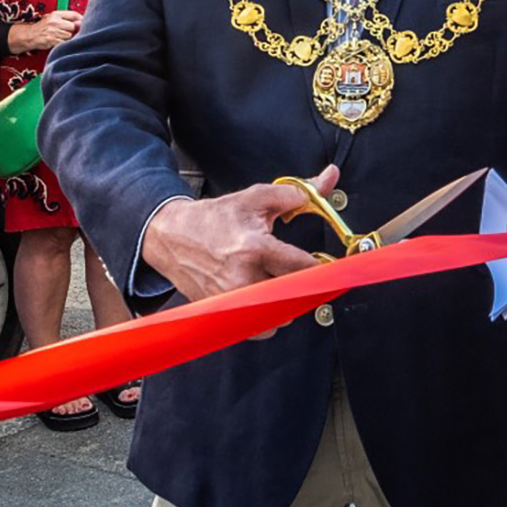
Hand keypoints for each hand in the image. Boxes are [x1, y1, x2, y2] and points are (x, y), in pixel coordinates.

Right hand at [10, 9, 82, 52]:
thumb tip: (82, 21)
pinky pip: (64, 42)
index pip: (73, 14)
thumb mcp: (52, 18)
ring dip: (67, 38)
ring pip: (69, 35)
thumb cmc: (43, 27)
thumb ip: (66, 19)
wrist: (30, 35)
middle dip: (71, 30)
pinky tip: (57, 41)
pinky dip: (62, 43)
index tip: (83, 22)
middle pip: (73, 26)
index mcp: (55, 14)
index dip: (80, 19)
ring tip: (59, 37)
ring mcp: (53, 31)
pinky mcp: (52, 40)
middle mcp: (54, 22)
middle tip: (66, 31)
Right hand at [142, 165, 338, 305]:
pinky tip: (270, 297)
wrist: (171, 237)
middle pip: (295, 294)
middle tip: (311, 274)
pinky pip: (261, 328)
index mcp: (254, 248)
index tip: (334, 267)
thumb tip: (329, 178)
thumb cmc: (213, 219)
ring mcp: (232, 300)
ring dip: (291, 301)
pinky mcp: (224, 313)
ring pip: (281, 314)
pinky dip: (271, 316)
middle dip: (309, 284)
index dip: (324, 268)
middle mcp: (243, 279)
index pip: (303, 267)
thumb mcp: (255, 198)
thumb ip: (297, 192)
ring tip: (286, 283)